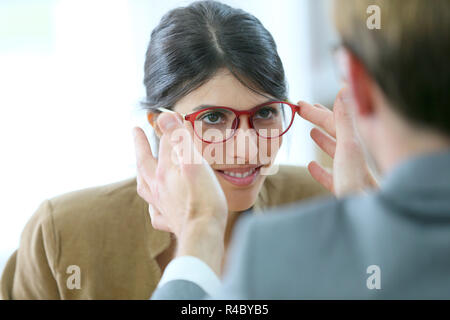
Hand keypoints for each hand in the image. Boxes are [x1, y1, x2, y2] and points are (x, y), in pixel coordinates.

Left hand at [133, 112, 227, 273]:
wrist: (204, 234)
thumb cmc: (203, 199)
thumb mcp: (193, 162)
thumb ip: (179, 139)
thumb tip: (164, 118)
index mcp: (164, 172)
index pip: (163, 144)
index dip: (167, 128)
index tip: (167, 116)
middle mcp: (158, 188)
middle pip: (145, 163)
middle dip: (140, 146)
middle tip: (135, 132)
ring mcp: (163, 206)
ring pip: (146, 188)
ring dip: (142, 174)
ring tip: (140, 169)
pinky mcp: (171, 221)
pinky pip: (157, 213)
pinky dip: (154, 207)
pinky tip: (155, 207)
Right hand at [297, 87, 377, 196]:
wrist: (368, 220)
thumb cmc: (357, 184)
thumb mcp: (348, 147)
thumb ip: (346, 120)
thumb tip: (344, 88)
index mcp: (355, 145)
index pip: (335, 121)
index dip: (317, 111)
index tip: (300, 103)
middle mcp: (355, 157)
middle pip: (336, 133)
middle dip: (320, 120)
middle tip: (303, 110)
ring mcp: (351, 174)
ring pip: (336, 152)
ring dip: (323, 140)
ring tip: (311, 131)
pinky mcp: (345, 191)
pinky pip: (331, 175)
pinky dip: (321, 168)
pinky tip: (312, 166)